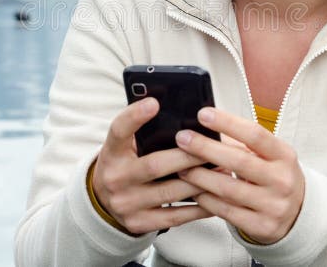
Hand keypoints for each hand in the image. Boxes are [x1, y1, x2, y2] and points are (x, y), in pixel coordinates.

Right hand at [91, 97, 212, 234]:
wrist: (104, 202)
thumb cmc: (126, 163)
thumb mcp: (125, 146)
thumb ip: (145, 133)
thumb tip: (181, 113)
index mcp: (112, 152)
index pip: (119, 130)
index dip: (135, 115)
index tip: (154, 102)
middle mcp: (115, 178)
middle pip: (154, 165)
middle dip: (187, 156)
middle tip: (212, 147)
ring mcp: (126, 203)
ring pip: (170, 192)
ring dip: (200, 181)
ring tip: (222, 170)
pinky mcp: (138, 223)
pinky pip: (175, 217)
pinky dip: (198, 207)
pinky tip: (215, 197)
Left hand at [175, 107, 304, 243]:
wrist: (297, 215)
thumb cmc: (274, 176)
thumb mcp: (269, 156)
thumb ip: (242, 143)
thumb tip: (206, 128)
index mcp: (284, 155)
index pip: (255, 134)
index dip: (228, 123)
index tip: (203, 114)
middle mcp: (282, 180)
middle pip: (239, 161)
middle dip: (206, 148)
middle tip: (183, 139)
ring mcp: (273, 205)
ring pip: (228, 188)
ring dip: (200, 176)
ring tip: (181, 167)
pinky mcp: (262, 226)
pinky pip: (226, 211)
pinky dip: (206, 199)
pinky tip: (194, 190)